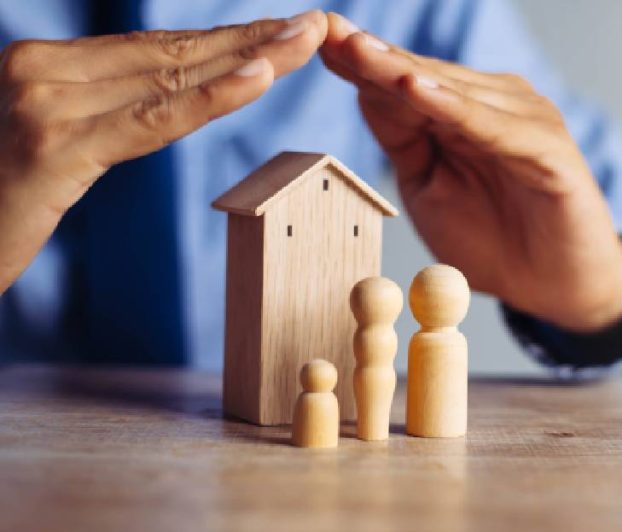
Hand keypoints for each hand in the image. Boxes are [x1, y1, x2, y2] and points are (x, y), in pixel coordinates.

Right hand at [0, 10, 328, 291]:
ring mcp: (44, 103)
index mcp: (44, 65)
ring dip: (250, 59)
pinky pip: (151, 120)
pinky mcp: (54, 148)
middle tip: (315, 25)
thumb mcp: (47, 150)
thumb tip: (153, 101)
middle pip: (172, 53)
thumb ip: (95, 118)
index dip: (225, 39)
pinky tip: (259, 77)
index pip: (155, 50)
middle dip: (252, 39)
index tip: (282, 31)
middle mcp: (41, 69)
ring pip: (171, 78)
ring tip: (307, 40)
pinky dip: (211, 99)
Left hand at [320, 14, 621, 332]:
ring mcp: (526, 120)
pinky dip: (455, 108)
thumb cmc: (494, 239)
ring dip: (402, 71)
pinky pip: (494, 127)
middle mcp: (496, 103)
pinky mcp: (549, 148)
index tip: (311, 39)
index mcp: (462, 112)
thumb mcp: (428, 186)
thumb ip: (402, 139)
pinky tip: (416, 90)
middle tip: (324, 30)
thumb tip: (364, 89)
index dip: (358, 61)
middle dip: (371, 55)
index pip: (403, 79)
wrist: (555, 288)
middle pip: (423, 75)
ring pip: (453, 92)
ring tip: (357, 51)